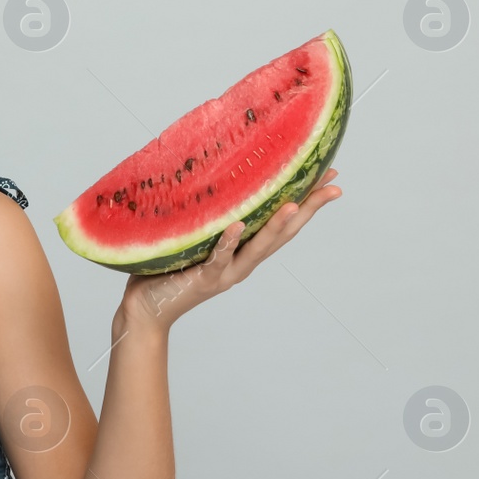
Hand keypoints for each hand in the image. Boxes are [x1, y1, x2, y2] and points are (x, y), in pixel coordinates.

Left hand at [120, 168, 342, 332]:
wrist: (146, 309)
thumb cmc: (166, 269)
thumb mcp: (194, 236)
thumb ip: (207, 213)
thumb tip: (207, 170)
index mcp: (244, 250)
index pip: (282, 222)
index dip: (307, 199)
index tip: (330, 175)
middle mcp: (242, 262)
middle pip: (283, 233)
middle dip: (308, 208)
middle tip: (332, 185)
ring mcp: (226, 272)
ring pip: (258, 248)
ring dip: (277, 226)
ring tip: (295, 204)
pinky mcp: (204, 279)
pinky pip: (218, 258)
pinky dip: (228, 242)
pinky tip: (238, 226)